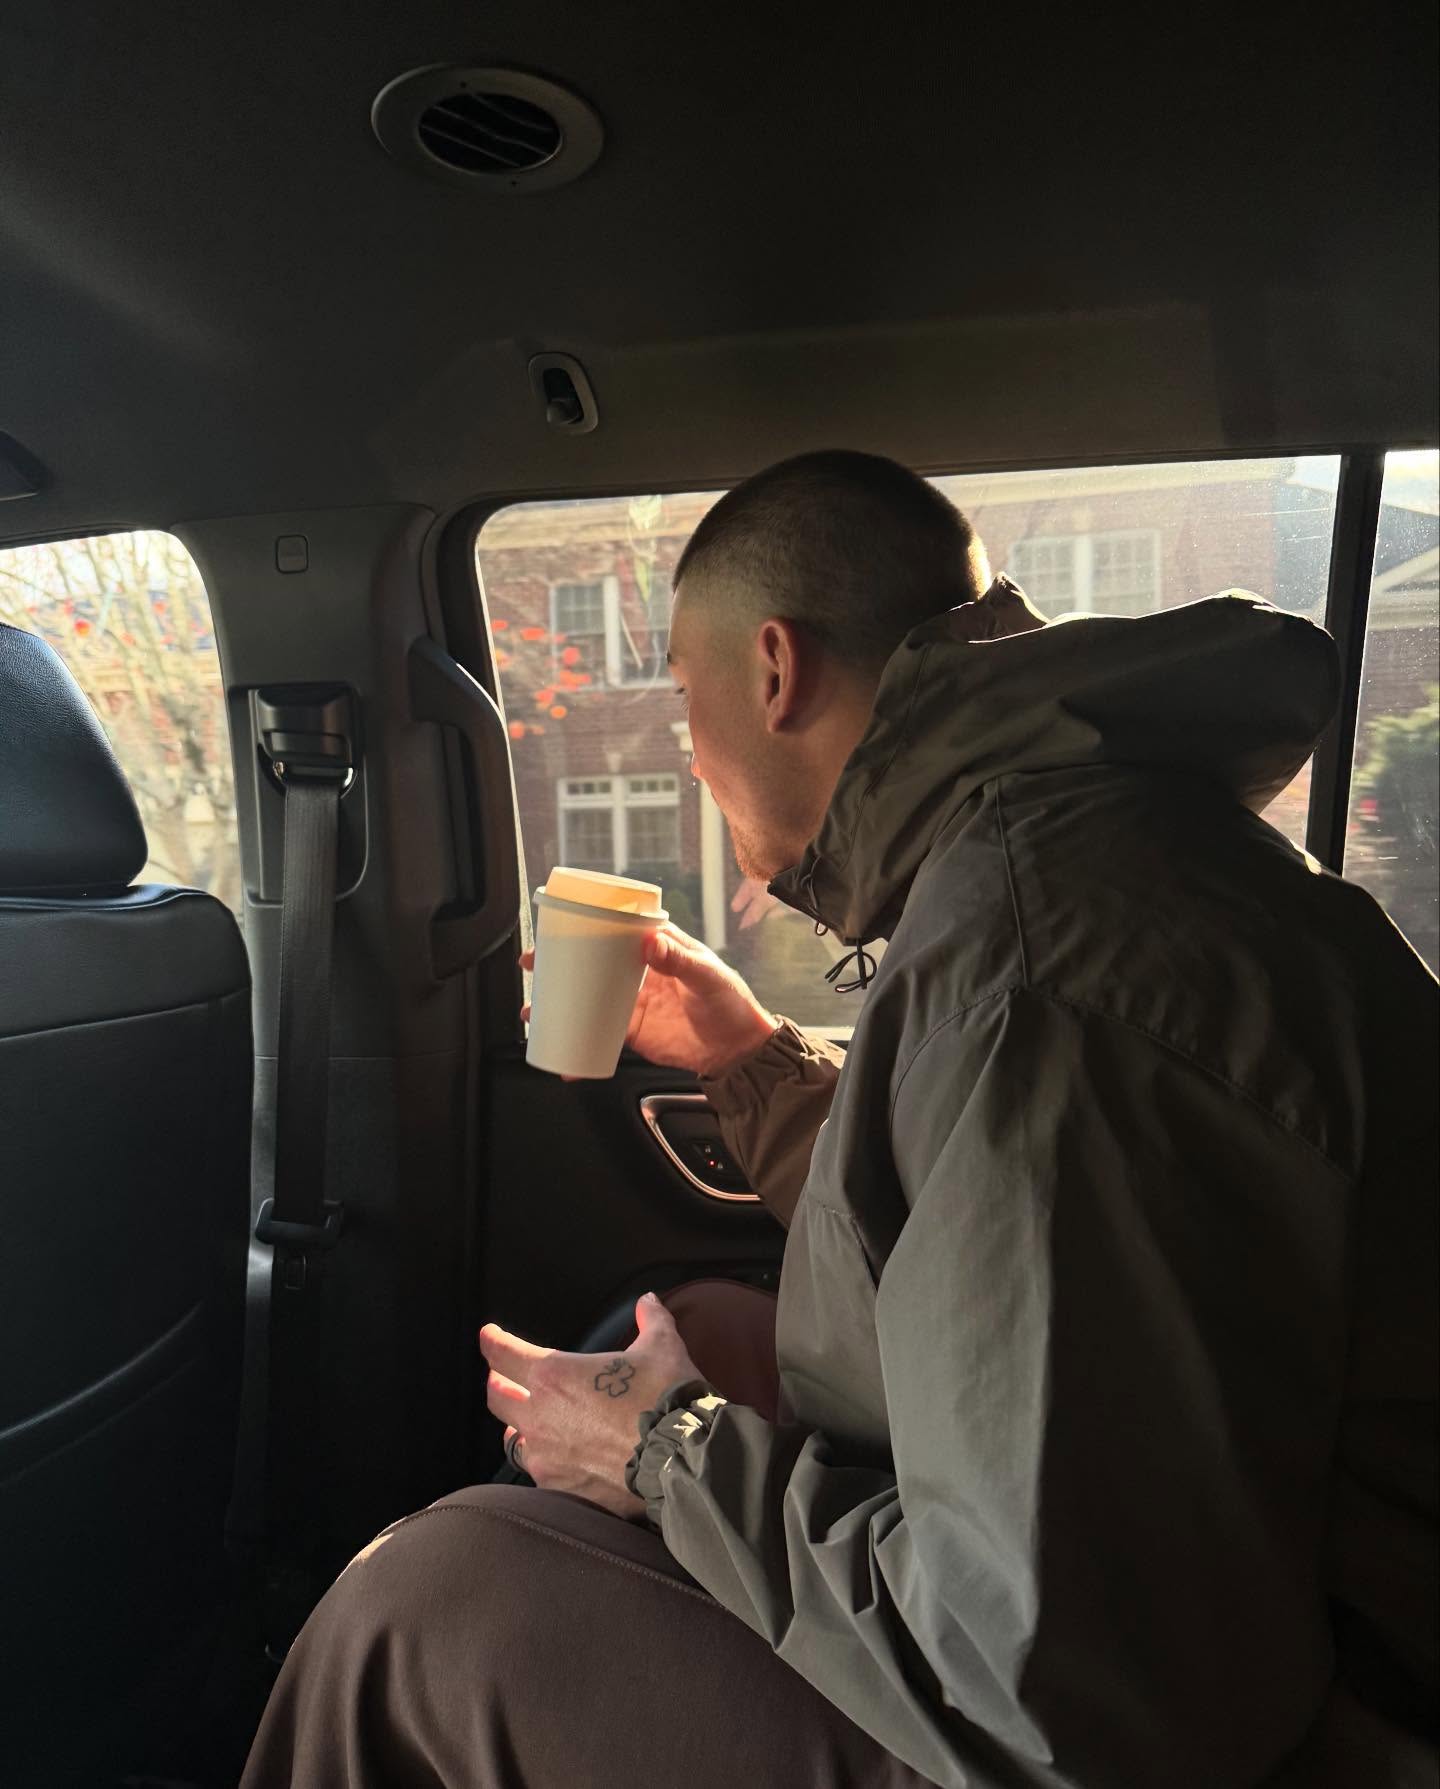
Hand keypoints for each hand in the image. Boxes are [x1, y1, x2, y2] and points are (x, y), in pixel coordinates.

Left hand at [479, 1294, 701, 1517]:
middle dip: (498, 1383)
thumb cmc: (664, 1397)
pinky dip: (543, 1460)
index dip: (492, 1342)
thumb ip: (651, 1319)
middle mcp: (539, 1414)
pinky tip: (555, 1458)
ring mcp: (545, 1455)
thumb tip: (648, 1301)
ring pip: (512, 1439)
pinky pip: (538, 1471)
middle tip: (503, 1377)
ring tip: (527, 1422)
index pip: (503, 1353)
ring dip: (517, 1426)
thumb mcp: (661, 1347)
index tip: (488, 1336)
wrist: (678, 1457)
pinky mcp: (558, 1486)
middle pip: (496, 1397)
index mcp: (554, 1374)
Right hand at [521, 921, 777, 1078]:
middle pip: (593, 961)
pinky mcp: (632, 1031)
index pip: (618, 929)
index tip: (561, 925)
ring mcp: (633, 1002)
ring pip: (589, 996)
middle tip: (533, 963)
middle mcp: (640, 971)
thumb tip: (651, 943)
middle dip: (560, 961)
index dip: (588, 925)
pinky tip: (560, 1046)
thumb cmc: (730, 1004)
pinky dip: (578, 1040)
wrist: (738, 1051)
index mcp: (659, 947)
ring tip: (534, 1009)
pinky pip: (598, 1033)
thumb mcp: (708, 976)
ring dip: (561, 1001)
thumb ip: (681, 961)